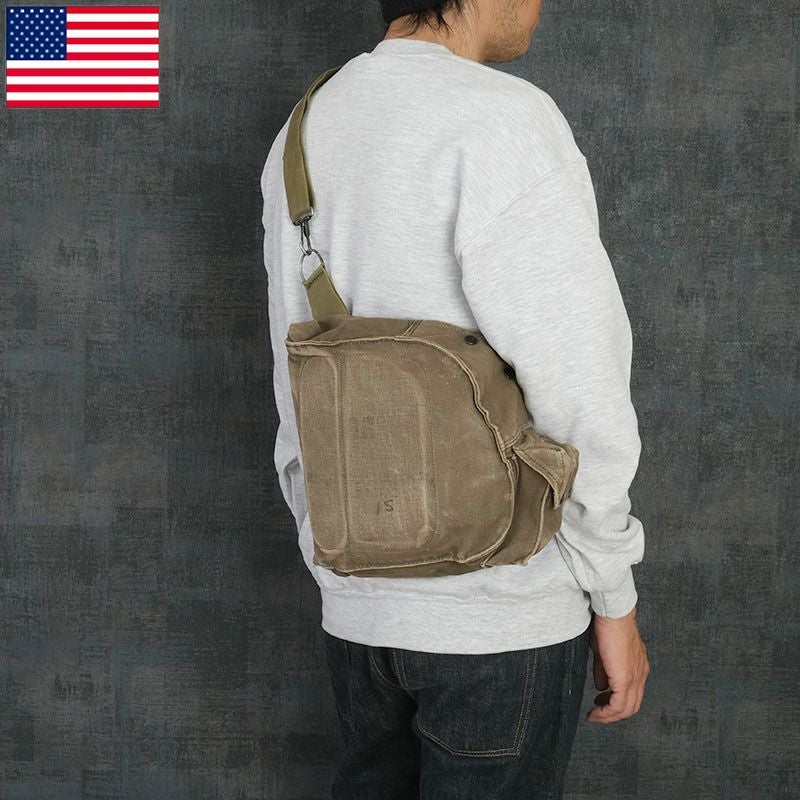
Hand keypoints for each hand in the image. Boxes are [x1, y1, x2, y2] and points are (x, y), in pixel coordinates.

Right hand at [585, 606, 649, 723]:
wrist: (614, 614)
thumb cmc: (609, 625)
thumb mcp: (604, 652)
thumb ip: (603, 670)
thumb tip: (601, 686)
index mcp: (637, 667)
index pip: (631, 694)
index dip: (616, 703)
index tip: (601, 704)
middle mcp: (640, 674)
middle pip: (631, 706)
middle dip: (613, 715)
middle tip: (597, 715)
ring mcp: (636, 678)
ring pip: (626, 708)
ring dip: (609, 716)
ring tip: (595, 716)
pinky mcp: (626, 680)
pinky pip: (618, 704)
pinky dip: (607, 712)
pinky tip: (596, 711)